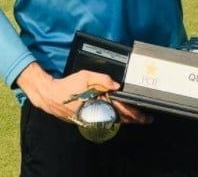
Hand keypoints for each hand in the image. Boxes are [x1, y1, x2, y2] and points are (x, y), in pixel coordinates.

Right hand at [16, 62, 150, 123]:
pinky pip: (105, 120)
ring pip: (112, 121)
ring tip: (137, 118)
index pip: (120, 112)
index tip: (144, 116)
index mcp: (97, 105)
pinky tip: (120, 116)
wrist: (51, 96)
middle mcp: (95, 115)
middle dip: (133, 119)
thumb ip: (102, 79)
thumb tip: (116, 84)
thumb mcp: (85, 76)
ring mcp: (91, 119)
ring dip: (125, 120)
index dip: (134, 114)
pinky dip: (115, 119)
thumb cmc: (68, 86)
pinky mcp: (87, 120)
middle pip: (119, 119)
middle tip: (146, 119)